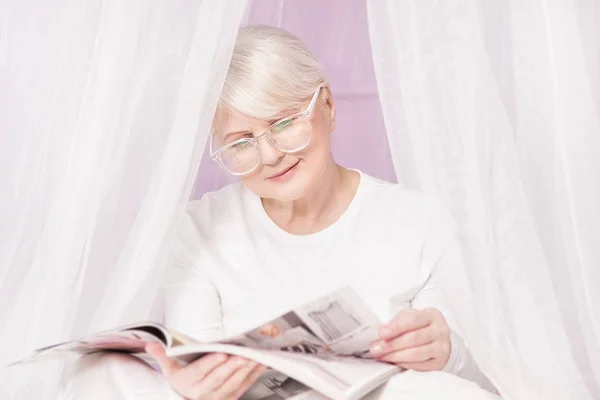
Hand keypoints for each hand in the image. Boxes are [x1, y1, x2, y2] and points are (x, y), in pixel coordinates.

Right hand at [146, 342, 266, 399]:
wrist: (185, 399)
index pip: (199, 372)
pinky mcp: (230, 398)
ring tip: (254, 357)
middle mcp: (202, 392)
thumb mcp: (168, 369)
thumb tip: (151, 345)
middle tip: (243, 354)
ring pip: (233, 383)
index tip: (221, 353)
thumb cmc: (180, 382)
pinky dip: (253, 375)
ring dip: (245, 370)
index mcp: (186, 382)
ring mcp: (218, 397)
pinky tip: (260, 364)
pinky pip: (244, 386)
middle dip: (232, 365)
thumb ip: (161, 355)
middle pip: (219, 378)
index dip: (211, 363)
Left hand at [369, 308, 450, 370]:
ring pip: (416, 354)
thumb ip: (395, 323)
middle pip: (414, 338)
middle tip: (376, 348)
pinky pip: (419, 366)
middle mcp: (441, 331)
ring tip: (382, 356)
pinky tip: (393, 362)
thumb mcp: (408, 318)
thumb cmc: (419, 326)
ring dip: (395, 356)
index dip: (395, 328)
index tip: (381, 334)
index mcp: (432, 315)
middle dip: (392, 345)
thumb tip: (381, 331)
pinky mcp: (439, 363)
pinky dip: (404, 365)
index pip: (413, 320)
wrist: (436, 339)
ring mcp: (442, 348)